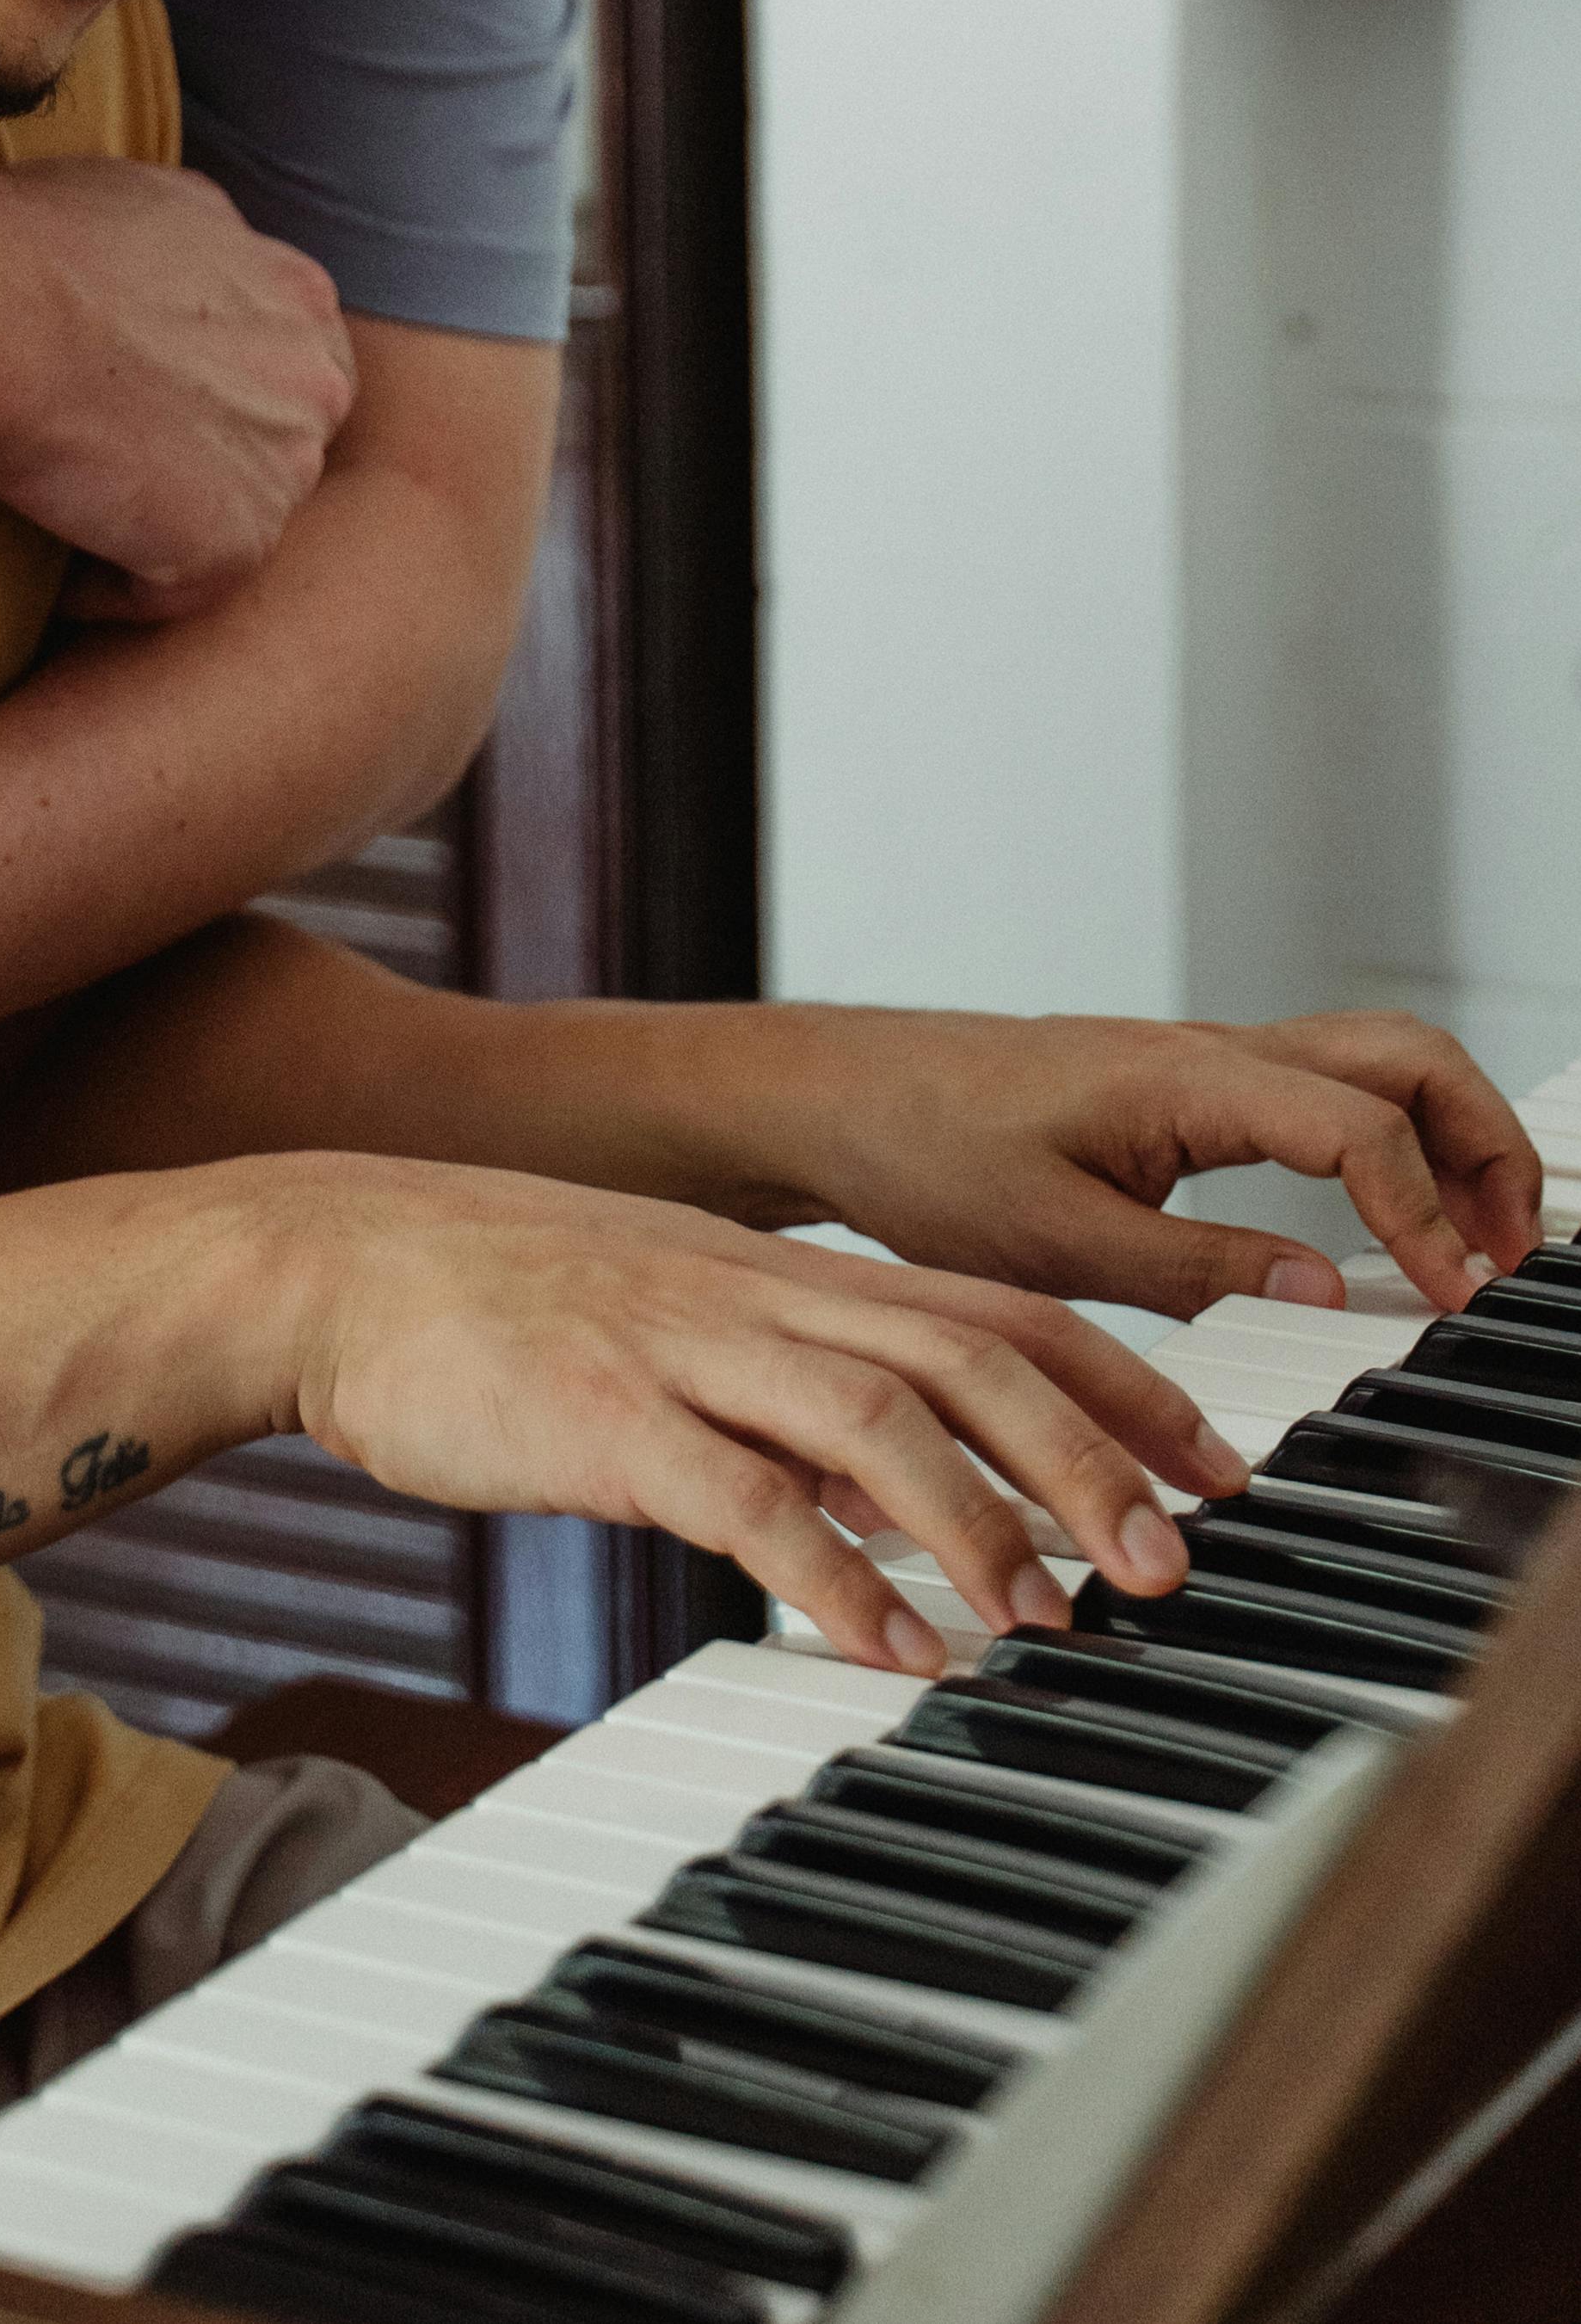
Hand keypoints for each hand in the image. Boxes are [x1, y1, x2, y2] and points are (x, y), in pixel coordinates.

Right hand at [0, 160, 356, 609]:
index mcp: (300, 295)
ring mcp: (286, 470)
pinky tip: (54, 564)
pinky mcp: (238, 545)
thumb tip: (184, 278)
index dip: (210, 394)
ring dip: (159, 529)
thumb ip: (207, 255)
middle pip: (272, 449)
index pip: (283, 368)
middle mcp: (317, 382)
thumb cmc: (37, 246)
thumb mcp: (156, 205)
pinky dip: (114, 588)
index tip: (135, 405)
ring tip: (71, 518)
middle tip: (102, 468)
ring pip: (229, 520)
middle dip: (200, 465)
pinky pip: (176, 591)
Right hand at [284, 1164, 1249, 1677]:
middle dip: (1091, 1456)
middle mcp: (753, 1295)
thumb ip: (784, 1396)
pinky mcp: (601, 1418)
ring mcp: (679, 1347)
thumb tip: (898, 1498)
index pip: (996, 1306)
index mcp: (781, 1274)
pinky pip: (741, 1496)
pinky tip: (887, 1646)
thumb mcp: (671, 1324)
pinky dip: (830, 1576)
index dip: (1119, 1380)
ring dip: (982, 1521)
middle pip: (968, 1353)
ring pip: (875, 1414)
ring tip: (1052, 1617)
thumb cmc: (495, 1304)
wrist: (333, 1261)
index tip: (1215, 1466)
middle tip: (1176, 1562)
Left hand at [763, 1005, 1541, 1317]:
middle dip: (1481, 1141)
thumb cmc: (922, 1153)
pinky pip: (1323, 1090)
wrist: (841, 1100)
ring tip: (1470, 1243)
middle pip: (1404, 1056)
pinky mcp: (1187, 1090)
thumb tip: (1330, 1294)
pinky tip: (1386, 1222)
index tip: (1452, 1298)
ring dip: (1445, 1136)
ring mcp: (1203, 1063)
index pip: (1357, 1125)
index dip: (1423, 1213)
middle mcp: (1209, 1051)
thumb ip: (1198, 1269)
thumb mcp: (1054, 1241)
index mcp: (1183, 1078)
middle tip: (1507, 1252)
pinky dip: (1387, 1141)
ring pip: (1373, 1062)